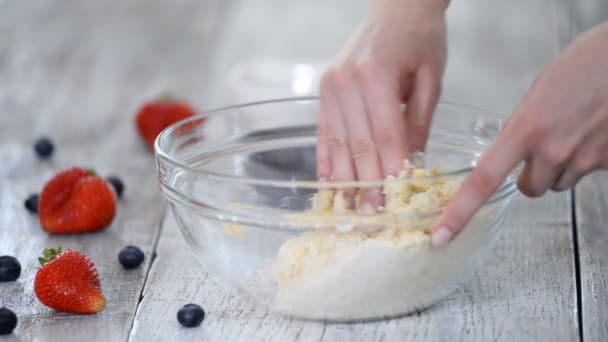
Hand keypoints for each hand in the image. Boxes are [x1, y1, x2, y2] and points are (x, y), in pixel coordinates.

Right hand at [316, 0, 448, 208]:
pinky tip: (329, 185)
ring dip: (345, 182)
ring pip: (338, 145)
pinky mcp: (323, 92)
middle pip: (358, 147)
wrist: (395, 9)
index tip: (394, 204)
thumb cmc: (420, 40)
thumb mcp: (430, 80)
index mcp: (377, 76)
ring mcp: (330, 88)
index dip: (390, 175)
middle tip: (372, 220)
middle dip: (367, 187)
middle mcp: (347, 83)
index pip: (385, 137)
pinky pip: (323, 134)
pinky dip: (327, 161)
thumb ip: (418, 123)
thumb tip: (410, 167)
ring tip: (352, 212)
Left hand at [432, 22, 607, 246]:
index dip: (459, 212)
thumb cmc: (587, 63)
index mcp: (525, 129)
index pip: (483, 180)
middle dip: (531, 175)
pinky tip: (595, 132)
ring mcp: (584, 160)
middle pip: (529, 189)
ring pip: (559, 183)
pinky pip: (588, 173)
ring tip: (574, 132)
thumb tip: (514, 147)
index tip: (442, 235)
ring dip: (560, 168)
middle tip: (543, 147)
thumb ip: (523, 127)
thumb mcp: (539, 92)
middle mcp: (553, 151)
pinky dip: (588, 159)